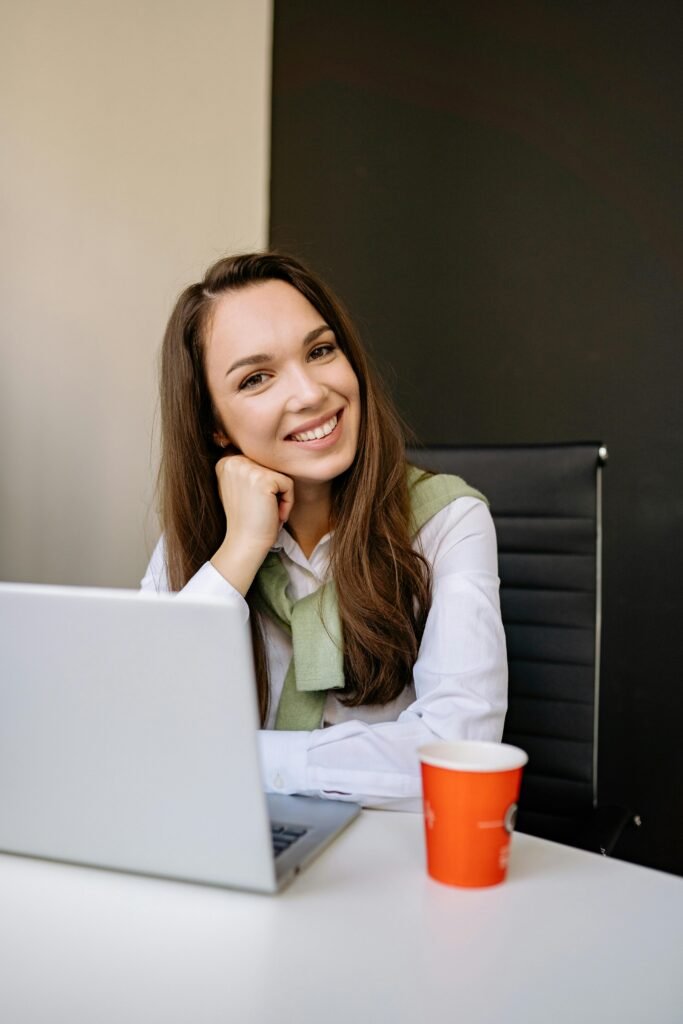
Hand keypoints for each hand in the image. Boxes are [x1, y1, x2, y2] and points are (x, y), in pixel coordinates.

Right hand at [210, 454, 294, 594]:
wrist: (244, 543)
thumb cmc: (246, 520)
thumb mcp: (238, 488)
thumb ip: (247, 470)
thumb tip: (268, 455)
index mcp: (225, 461)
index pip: (260, 462)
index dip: (262, 486)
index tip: (252, 504)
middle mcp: (233, 461)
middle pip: (271, 467)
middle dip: (272, 491)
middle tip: (260, 510)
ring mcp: (248, 468)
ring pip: (280, 475)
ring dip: (280, 497)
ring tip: (266, 512)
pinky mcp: (264, 479)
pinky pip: (288, 484)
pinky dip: (287, 503)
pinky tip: (273, 515)